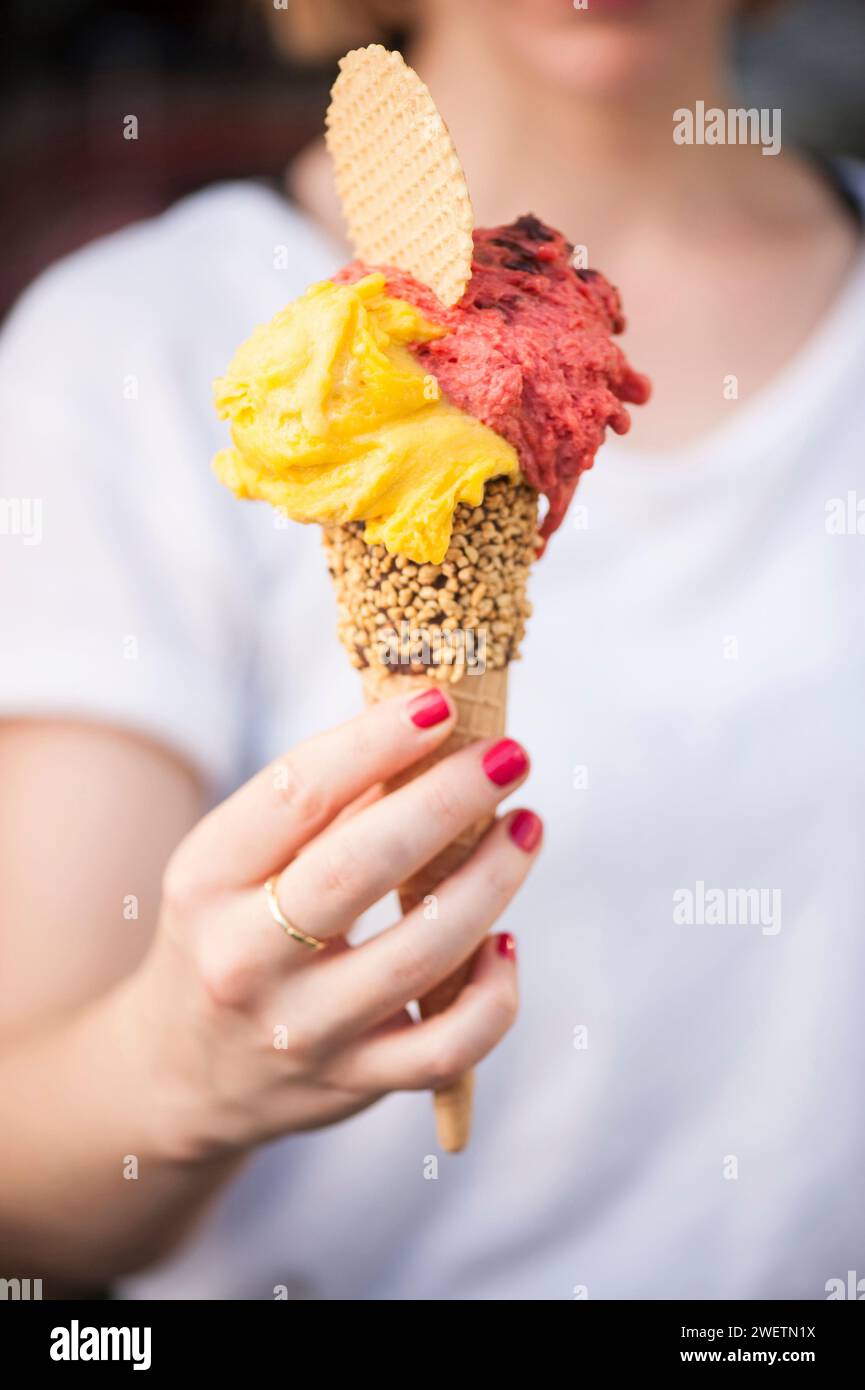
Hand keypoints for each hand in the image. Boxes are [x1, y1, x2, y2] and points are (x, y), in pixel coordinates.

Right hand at [133, 688, 541, 1159]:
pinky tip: (506, 944)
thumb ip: (318, 808)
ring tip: (526, 827)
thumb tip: (429, 730)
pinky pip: (447, 1047)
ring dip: (491, 881)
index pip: (296, 794)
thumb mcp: (234, 866)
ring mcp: (302, 1029)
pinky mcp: (353, 1082)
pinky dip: (493, 995)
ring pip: (420, 955)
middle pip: (360, 867)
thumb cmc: (228, 936)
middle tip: (509, 755)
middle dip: (448, 800)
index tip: (439, 703)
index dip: (375, 740)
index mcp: (206, 881)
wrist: (183, 1075)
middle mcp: (244, 958)